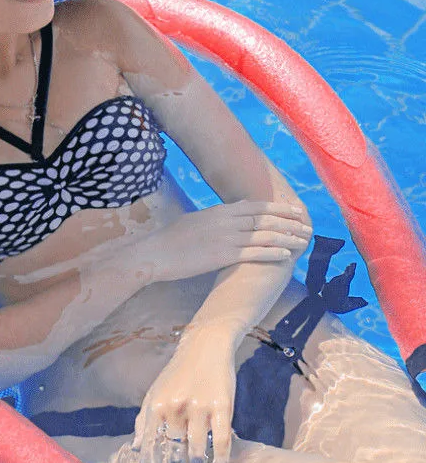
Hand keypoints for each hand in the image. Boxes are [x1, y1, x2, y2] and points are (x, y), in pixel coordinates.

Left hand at [132, 332, 236, 462]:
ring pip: (196, 449)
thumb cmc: (178, 372)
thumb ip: (144, 420)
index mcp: (156, 406)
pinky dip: (219, 460)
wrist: (204, 345)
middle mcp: (175, 408)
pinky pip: (221, 439)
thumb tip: (136, 449)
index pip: (150, 446)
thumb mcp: (155, 392)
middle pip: (173, 452)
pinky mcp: (221, 405)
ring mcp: (199, 407)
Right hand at [143, 200, 310, 281]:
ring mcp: (225, 238)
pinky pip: (254, 252)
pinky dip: (273, 252)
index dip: (278, 208)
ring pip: (264, 235)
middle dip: (289, 222)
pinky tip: (286, 254)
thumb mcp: (195, 220)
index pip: (256, 206)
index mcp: (219, 211)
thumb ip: (217, 216)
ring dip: (287, 237)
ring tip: (303, 241)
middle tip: (307, 226)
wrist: (156, 253)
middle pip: (265, 219)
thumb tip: (232, 212)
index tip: (294, 210)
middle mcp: (226, 221)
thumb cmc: (171, 239)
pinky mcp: (223, 255)